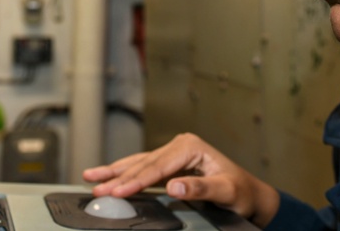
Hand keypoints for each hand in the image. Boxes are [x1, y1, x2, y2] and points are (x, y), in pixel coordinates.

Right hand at [81, 133, 280, 227]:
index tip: (118, 192)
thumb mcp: (225, 191)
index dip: (136, 180)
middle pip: (143, 163)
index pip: (157, 166)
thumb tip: (174, 187)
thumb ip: (200, 189)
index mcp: (190, 147)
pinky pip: (142, 169)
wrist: (249, 194)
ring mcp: (173, 154)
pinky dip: (123, 174)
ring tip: (90, 177)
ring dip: (114, 172)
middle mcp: (179, 146)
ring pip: (138, 163)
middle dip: (117, 177)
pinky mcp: (170, 165)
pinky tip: (108, 176)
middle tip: (95, 188)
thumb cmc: (241, 192)